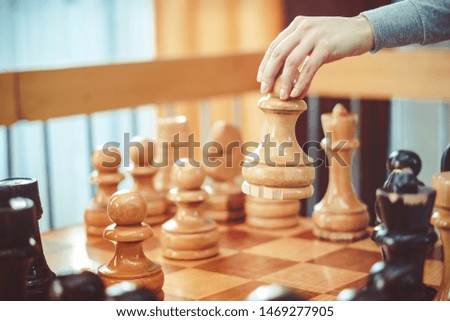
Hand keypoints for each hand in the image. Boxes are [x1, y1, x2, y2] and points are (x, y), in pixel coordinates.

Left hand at [257, 15, 373, 99]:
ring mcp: (314, 36)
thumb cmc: (335, 39)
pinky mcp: (326, 47)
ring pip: (291, 63)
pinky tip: (297, 94)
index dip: (265, 64)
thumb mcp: (313, 38)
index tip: (261, 79)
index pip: (274, 46)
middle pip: (278, 54)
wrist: (362, 31)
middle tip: (265, 90)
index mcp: (296, 25)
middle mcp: (303, 28)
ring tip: (283, 97)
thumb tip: (283, 73)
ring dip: (285, 82)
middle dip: (269, 74)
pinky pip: (308, 69)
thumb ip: (298, 49)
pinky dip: (301, 83)